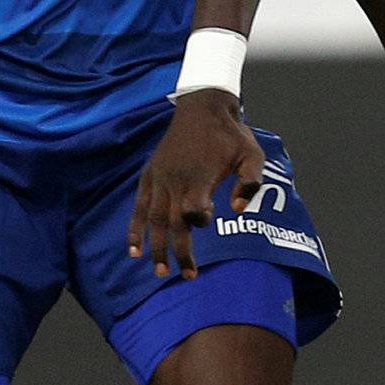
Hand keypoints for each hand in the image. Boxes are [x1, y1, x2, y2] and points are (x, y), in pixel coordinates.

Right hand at [128, 89, 262, 280]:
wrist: (203, 107)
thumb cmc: (231, 135)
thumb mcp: (252, 154)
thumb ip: (250, 182)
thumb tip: (239, 209)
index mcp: (199, 176)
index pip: (192, 210)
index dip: (198, 219)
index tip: (208, 218)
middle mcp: (175, 180)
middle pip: (172, 223)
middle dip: (178, 252)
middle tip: (187, 276)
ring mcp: (160, 179)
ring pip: (153, 220)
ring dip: (156, 247)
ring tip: (159, 271)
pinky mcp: (150, 175)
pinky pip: (138, 207)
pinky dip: (134, 230)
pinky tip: (133, 251)